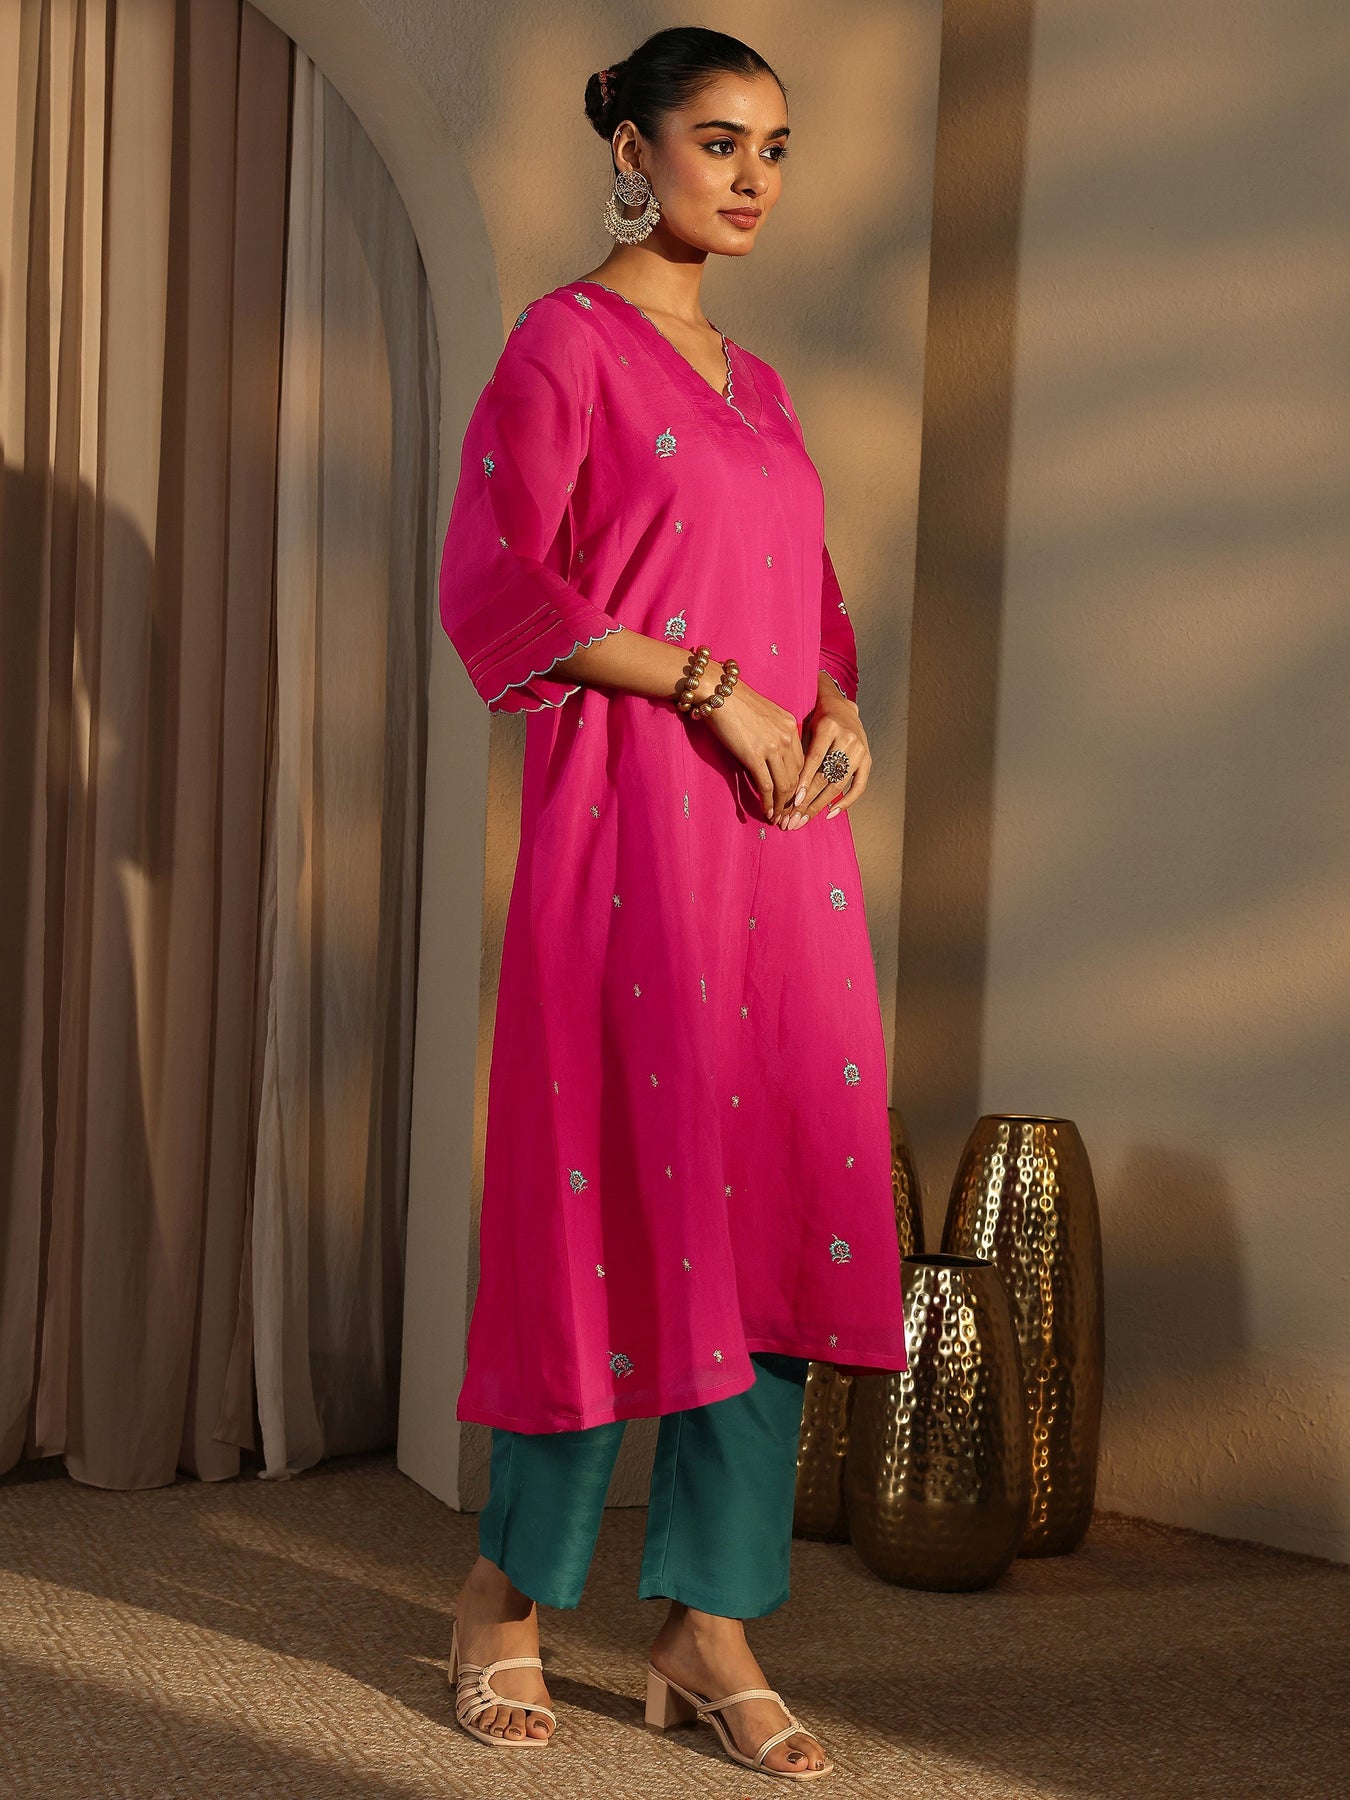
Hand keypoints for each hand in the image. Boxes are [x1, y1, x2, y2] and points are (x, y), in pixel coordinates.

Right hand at [694, 662, 804, 822]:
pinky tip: (767, 812)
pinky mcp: (755, 755)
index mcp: (791, 726)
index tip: (794, 798)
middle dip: (794, 800)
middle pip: (797, 776)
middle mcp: (787, 736)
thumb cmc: (735, 701)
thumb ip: (773, 733)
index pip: (802, 762)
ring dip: (782, 805)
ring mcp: (772, 746)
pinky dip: (768, 802)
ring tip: (778, 818)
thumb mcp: (764, 715)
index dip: (799, 784)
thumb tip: (771, 756)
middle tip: (789, 815)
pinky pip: (767, 785)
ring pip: (785, 785)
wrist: (718, 691)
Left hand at [780, 683, 870, 827]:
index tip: (792, 801)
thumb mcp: (805, 728)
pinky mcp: (867, 760)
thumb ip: (799, 752)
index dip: (804, 781)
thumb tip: (784, 786)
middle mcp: (847, 739)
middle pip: (826, 776)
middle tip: (793, 817)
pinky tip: (830, 814)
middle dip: (808, 800)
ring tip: (804, 819)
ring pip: (839, 784)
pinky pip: (859, 787)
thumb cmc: (817, 721)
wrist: (842, 708)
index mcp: (829, 728)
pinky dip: (845, 802)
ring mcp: (860, 751)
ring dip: (820, 805)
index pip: (814, 759)